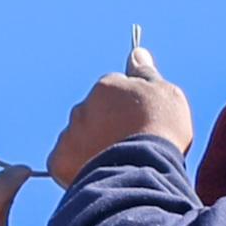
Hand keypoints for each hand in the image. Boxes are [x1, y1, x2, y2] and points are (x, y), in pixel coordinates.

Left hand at [45, 32, 192, 183]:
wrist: (142, 172)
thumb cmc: (160, 132)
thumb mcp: (166, 96)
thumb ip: (146, 73)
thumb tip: (136, 52)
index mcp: (106, 86)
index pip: (112, 89)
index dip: (127, 107)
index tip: (140, 122)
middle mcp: (82, 106)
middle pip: (93, 113)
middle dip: (106, 125)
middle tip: (128, 145)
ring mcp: (69, 133)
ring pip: (78, 136)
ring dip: (91, 146)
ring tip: (116, 164)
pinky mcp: (59, 160)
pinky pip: (64, 161)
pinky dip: (77, 167)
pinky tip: (99, 173)